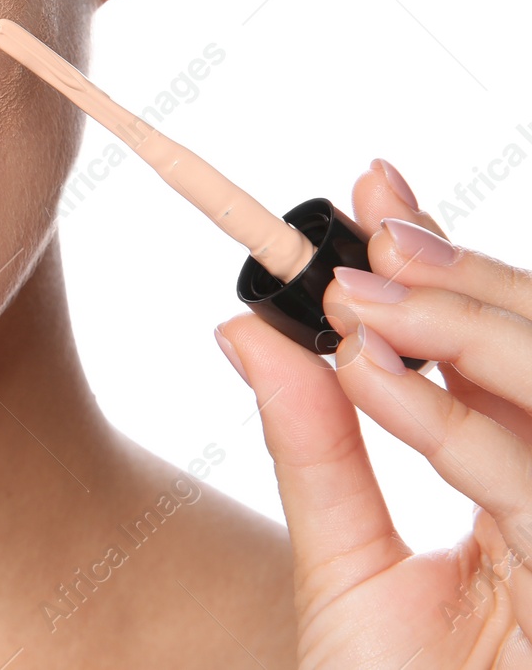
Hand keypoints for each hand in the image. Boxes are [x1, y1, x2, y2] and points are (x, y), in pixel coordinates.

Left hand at [215, 159, 531, 668]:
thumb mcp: (344, 564)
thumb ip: (314, 445)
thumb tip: (243, 326)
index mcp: (526, 487)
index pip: (500, 350)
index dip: (447, 258)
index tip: (372, 183)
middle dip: (460, 276)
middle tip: (366, 225)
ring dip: (458, 326)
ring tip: (354, 290)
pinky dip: (450, 422)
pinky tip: (374, 372)